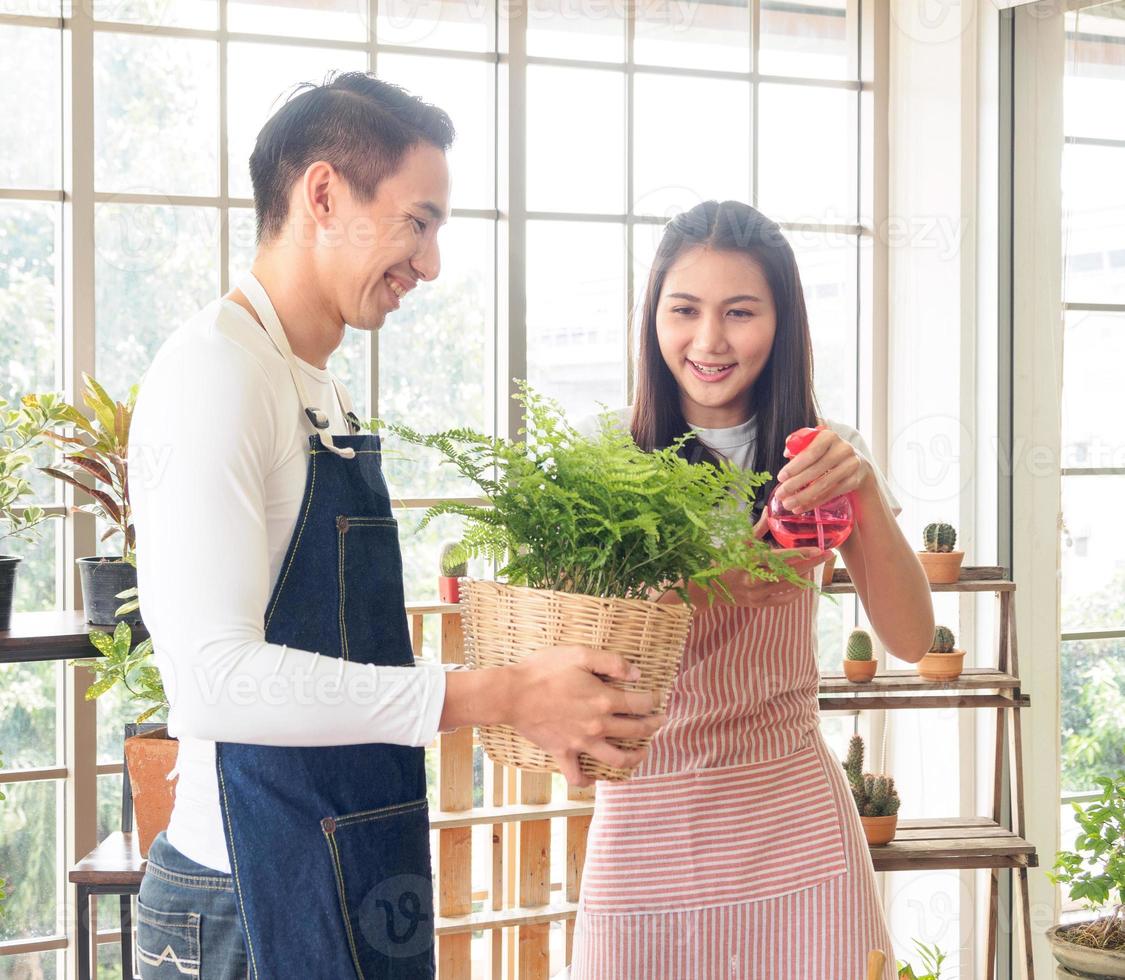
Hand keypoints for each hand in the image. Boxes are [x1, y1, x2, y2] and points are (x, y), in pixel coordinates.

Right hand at [506, 646, 664, 785]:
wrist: (511, 694)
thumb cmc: (544, 670)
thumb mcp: (579, 654)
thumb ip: (612, 662)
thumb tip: (637, 673)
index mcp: (603, 700)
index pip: (640, 704)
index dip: (653, 700)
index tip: (657, 697)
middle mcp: (597, 726)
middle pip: (635, 731)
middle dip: (652, 725)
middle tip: (659, 721)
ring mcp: (580, 743)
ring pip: (616, 760)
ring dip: (635, 758)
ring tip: (642, 753)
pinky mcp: (562, 753)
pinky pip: (577, 776)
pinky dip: (588, 780)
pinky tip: (594, 776)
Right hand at [702, 511, 826, 608]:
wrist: (708, 587)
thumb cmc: (723, 560)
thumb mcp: (738, 542)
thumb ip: (758, 529)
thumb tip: (770, 510)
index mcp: (750, 561)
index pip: (781, 558)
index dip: (802, 553)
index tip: (818, 548)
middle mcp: (755, 579)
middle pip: (791, 572)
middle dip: (812, 563)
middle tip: (828, 554)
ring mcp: (758, 594)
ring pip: (790, 586)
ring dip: (806, 575)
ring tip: (816, 565)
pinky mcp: (759, 604)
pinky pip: (784, 600)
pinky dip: (796, 592)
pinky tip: (802, 582)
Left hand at [773, 427, 871, 514]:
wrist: (855, 462)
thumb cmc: (827, 452)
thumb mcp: (815, 443)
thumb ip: (799, 445)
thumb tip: (787, 453)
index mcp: (829, 437)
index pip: (810, 452)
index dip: (794, 466)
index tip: (780, 477)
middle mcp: (843, 449)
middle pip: (816, 470)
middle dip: (795, 484)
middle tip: (780, 494)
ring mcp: (851, 465)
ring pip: (823, 484)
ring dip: (802, 497)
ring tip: (788, 504)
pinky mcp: (854, 481)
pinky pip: (830, 494)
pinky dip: (814, 502)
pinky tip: (801, 507)